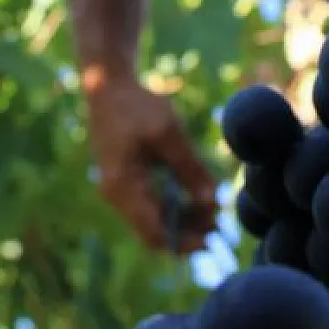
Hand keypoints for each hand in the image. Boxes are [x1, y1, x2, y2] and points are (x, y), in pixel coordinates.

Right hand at [85, 80, 218, 253]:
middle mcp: (116, 195)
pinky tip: (194, 198)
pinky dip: (172, 208)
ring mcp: (118, 190)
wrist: (108, 86)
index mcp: (123, 186)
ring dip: (182, 220)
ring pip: (152, 221)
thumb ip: (190, 169)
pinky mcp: (125, 183)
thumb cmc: (137, 106)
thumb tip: (213, 202)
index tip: (214, 238)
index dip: (184, 241)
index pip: (153, 232)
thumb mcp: (168, 133)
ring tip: (212, 210)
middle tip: (219, 223)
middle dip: (187, 232)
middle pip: (153, 232)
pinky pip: (149, 207)